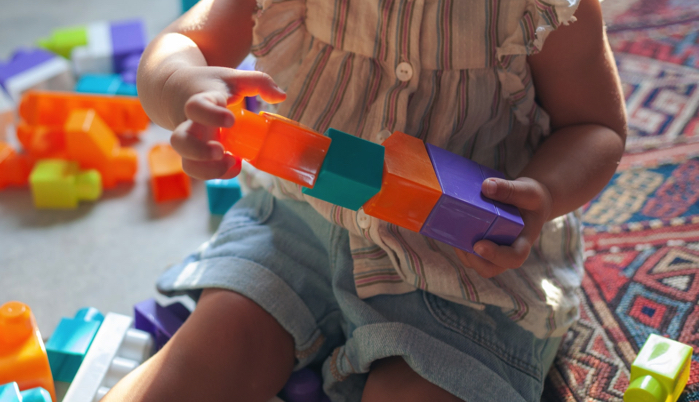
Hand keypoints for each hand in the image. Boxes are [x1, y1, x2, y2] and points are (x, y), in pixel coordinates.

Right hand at [167, 66, 285, 179]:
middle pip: (180, 141)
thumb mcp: (233, 77)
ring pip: (187, 163)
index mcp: (199, 101)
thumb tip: (281, 97)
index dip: (211, 115)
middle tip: (220, 150)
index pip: (196, 107)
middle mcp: (189, 123)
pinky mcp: (194, 154)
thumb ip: (259, 81)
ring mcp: (190, 142)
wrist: (175, 89)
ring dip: (207, 170)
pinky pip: (199, 170)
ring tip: (230, 162)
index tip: (231, 120)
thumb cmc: (209, 84)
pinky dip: (216, 173)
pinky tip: (234, 165)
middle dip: (199, 151)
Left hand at [454, 177, 552, 277]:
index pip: (514, 257)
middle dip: (474, 259)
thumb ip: (510, 189)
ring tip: (454, 232)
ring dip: (462, 252)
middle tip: (461, 242)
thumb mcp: (527, 191)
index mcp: (523, 242)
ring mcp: (494, 251)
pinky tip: (451, 227)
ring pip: (475, 263)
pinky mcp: (482, 245)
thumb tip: (486, 187)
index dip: (496, 256)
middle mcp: (507, 251)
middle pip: (490, 268)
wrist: (529, 203)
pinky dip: (459, 244)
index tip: (479, 245)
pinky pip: (468, 253)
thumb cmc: (531, 199)